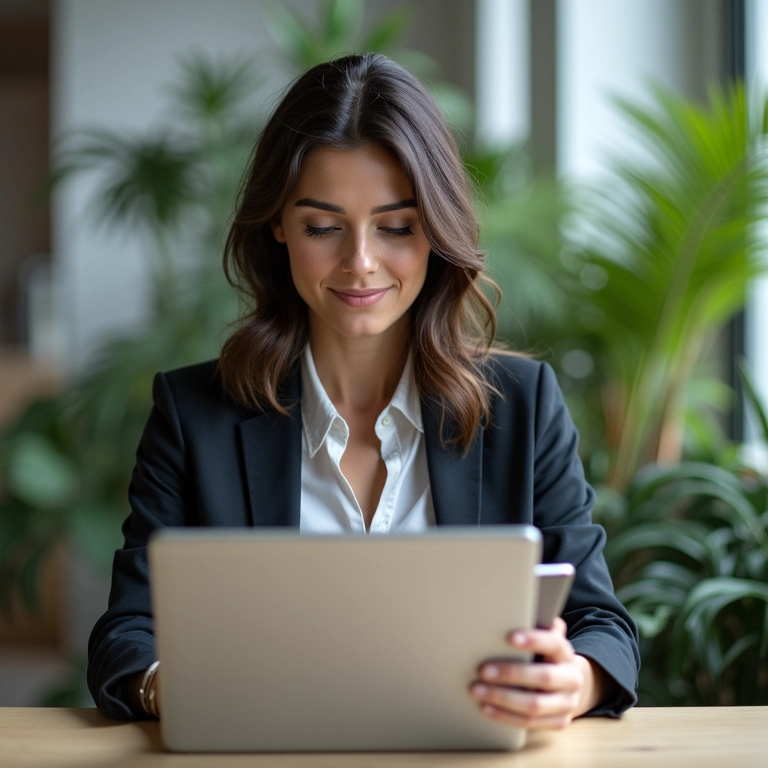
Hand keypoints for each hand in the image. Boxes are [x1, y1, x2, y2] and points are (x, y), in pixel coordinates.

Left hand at [469, 617, 602, 729]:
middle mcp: (571, 679)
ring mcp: (566, 704)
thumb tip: (510, 608)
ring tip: (477, 689)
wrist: (569, 683)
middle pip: (543, 678)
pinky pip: (529, 723)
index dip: (534, 640)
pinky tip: (485, 707)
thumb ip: (535, 625)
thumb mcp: (545, 638)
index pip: (554, 644)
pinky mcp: (558, 723)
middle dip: (511, 673)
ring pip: (534, 705)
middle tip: (483, 669)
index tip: (510, 637)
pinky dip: (505, 716)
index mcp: (566, 653)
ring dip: (502, 698)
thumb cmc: (545, 654)